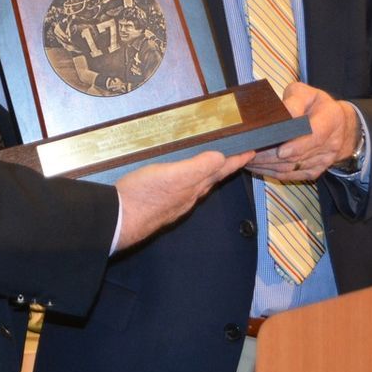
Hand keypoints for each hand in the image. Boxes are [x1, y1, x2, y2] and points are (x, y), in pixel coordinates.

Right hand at [113, 149, 253, 251]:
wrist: (120, 219)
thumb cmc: (145, 194)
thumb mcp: (174, 175)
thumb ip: (198, 167)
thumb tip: (222, 157)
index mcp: (195, 186)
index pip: (221, 170)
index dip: (237, 160)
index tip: (252, 152)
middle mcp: (189, 196)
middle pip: (212, 179)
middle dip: (225, 166)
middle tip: (236, 156)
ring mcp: (175, 202)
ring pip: (198, 185)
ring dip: (208, 173)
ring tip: (213, 163)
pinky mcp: (160, 204)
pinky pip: (183, 189)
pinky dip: (189, 179)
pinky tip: (180, 177)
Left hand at [248, 81, 358, 181]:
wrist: (338, 124)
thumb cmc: (315, 104)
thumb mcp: (305, 94)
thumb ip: (293, 102)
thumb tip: (278, 115)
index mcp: (330, 119)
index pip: (315, 135)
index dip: (297, 145)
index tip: (280, 150)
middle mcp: (330, 143)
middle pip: (298, 155)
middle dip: (270, 155)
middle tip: (248, 152)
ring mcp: (324, 160)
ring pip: (292, 168)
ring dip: (267, 165)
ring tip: (246, 158)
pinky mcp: (315, 171)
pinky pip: (292, 176)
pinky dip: (272, 172)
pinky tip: (257, 166)